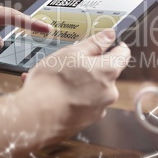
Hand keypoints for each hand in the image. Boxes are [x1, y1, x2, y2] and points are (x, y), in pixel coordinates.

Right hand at [18, 29, 130, 145]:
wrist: (34, 119)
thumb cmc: (51, 83)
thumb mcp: (71, 53)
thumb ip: (94, 44)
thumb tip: (109, 35)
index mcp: (109, 72)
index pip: (123, 54)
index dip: (114, 46)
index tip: (105, 44)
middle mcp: (109, 92)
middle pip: (105, 73)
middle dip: (90, 66)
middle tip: (68, 63)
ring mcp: (98, 109)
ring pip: (91, 89)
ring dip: (78, 82)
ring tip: (53, 79)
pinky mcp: (86, 121)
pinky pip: (82, 103)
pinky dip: (71, 97)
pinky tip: (52, 94)